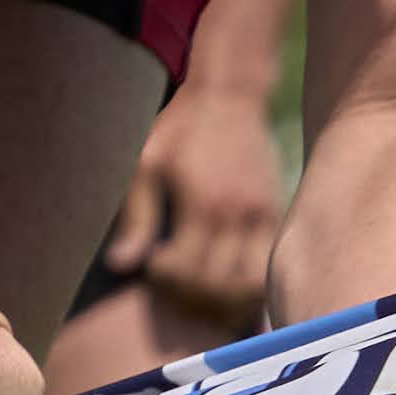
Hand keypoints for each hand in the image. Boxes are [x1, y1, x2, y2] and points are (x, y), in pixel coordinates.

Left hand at [106, 70, 285, 321]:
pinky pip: (267, 267)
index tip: (153, 265)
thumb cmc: (180, 128)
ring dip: (223, 298)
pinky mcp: (275, 215)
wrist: (229, 96)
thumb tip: (121, 265)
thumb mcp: (147, 165)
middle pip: (218, 283)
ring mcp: (261, 217)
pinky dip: (247, 286)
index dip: (166, 279)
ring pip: (249, 284)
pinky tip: (225, 280)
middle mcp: (237, 215)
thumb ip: (137, 218)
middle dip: (190, 293)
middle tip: (172, 280)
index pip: (188, 268)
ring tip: (200, 288)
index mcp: (203, 203)